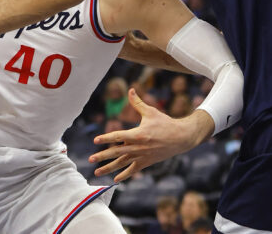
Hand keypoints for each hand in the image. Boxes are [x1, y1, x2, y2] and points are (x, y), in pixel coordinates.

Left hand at [89, 89, 212, 181]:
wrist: (180, 138)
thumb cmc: (165, 123)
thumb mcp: (151, 112)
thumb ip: (138, 103)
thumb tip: (131, 90)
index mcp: (138, 134)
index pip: (118, 136)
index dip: (106, 138)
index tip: (96, 140)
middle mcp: (138, 147)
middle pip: (116, 152)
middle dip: (102, 156)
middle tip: (90, 159)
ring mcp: (142, 156)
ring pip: (122, 163)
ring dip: (108, 168)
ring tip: (97, 172)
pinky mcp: (146, 162)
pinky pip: (133, 170)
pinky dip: (124, 175)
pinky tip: (115, 180)